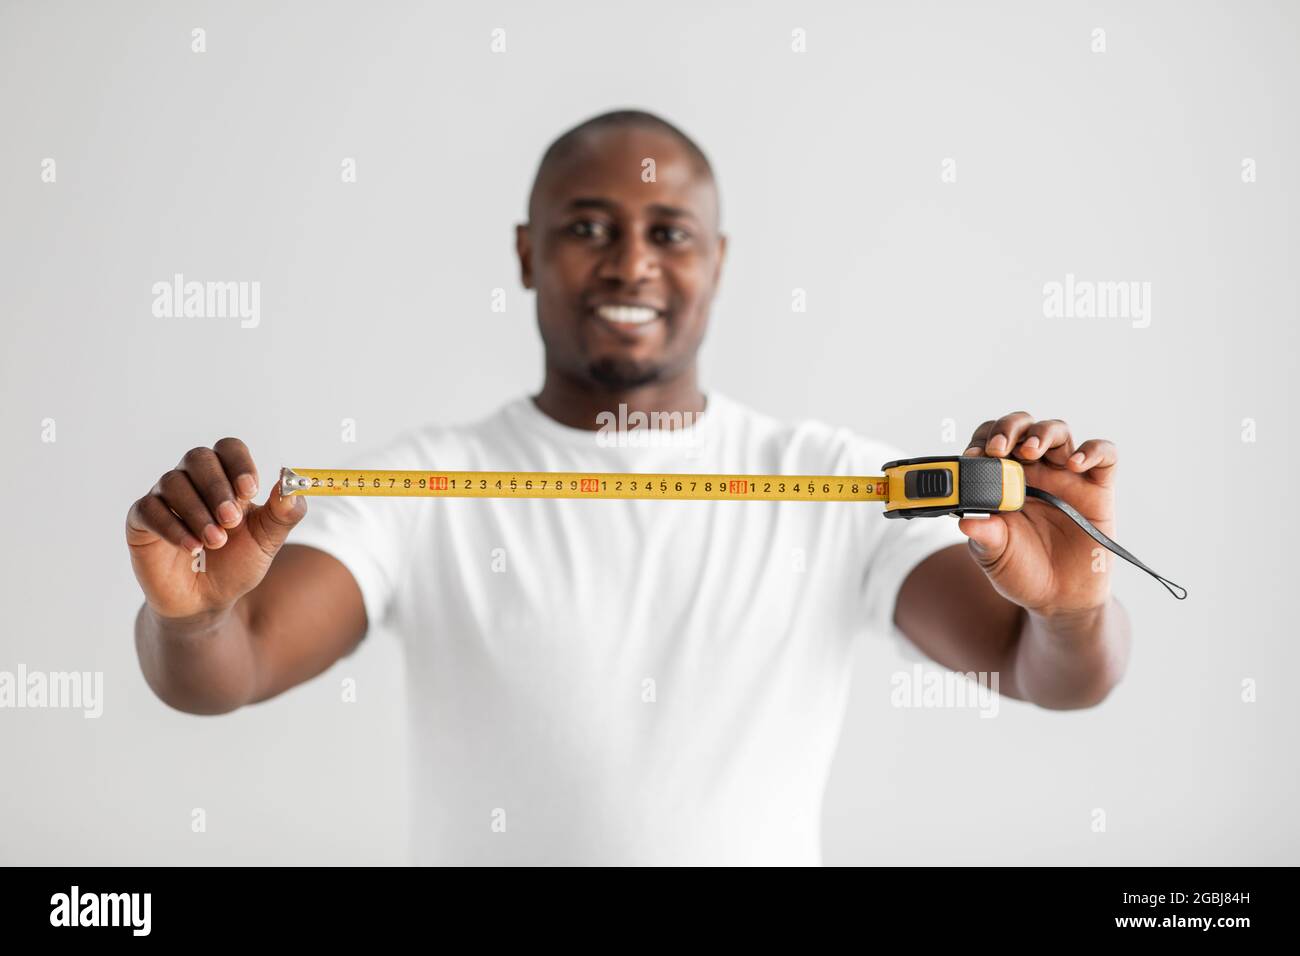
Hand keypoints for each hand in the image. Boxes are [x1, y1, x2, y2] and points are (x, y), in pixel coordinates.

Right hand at [125, 438, 306, 619]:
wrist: (207, 600)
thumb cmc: (236, 563)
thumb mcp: (268, 540)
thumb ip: (284, 513)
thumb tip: (292, 482)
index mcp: (226, 478)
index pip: (229, 449)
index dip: (239, 463)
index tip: (250, 490)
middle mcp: (192, 480)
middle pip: (199, 458)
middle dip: (217, 487)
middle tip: (231, 520)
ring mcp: (164, 498)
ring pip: (173, 482)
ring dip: (198, 512)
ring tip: (215, 542)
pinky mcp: (141, 520)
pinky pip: (149, 509)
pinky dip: (172, 526)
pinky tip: (192, 547)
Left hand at [958, 412, 1115, 615]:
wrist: (1057, 600)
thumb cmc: (1021, 570)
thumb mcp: (993, 555)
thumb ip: (982, 535)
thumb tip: (965, 520)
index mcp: (1002, 479)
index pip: (990, 441)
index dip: (980, 442)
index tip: (972, 457)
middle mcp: (1034, 471)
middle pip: (1022, 427)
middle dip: (1009, 428)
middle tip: (998, 448)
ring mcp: (1066, 476)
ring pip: (1058, 432)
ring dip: (1042, 433)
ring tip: (1029, 450)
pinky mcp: (1098, 489)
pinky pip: (1104, 455)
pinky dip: (1092, 451)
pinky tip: (1074, 465)